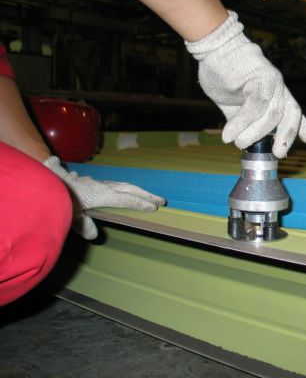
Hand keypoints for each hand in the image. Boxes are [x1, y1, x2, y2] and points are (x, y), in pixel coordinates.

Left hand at [44, 156, 164, 239]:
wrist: (39, 177)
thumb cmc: (53, 196)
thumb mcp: (68, 215)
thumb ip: (82, 225)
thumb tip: (94, 235)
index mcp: (99, 194)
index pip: (124, 199)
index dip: (140, 203)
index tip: (155, 207)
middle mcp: (99, 185)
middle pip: (127, 188)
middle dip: (145, 194)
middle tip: (161, 200)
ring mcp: (94, 182)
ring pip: (118, 184)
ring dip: (133, 191)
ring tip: (146, 197)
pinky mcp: (87, 181)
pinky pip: (106, 184)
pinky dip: (118, 189)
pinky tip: (117, 192)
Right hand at [186, 11, 305, 157]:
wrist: (213, 49)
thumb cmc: (222, 74)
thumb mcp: (233, 105)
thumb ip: (243, 121)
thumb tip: (244, 141)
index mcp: (276, 94)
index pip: (294, 113)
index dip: (304, 128)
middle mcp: (279, 88)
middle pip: (291, 115)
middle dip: (287, 137)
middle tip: (278, 154)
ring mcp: (273, 81)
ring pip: (272, 114)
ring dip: (254, 133)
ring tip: (238, 143)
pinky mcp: (262, 76)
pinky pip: (256, 106)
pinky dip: (242, 122)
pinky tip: (229, 133)